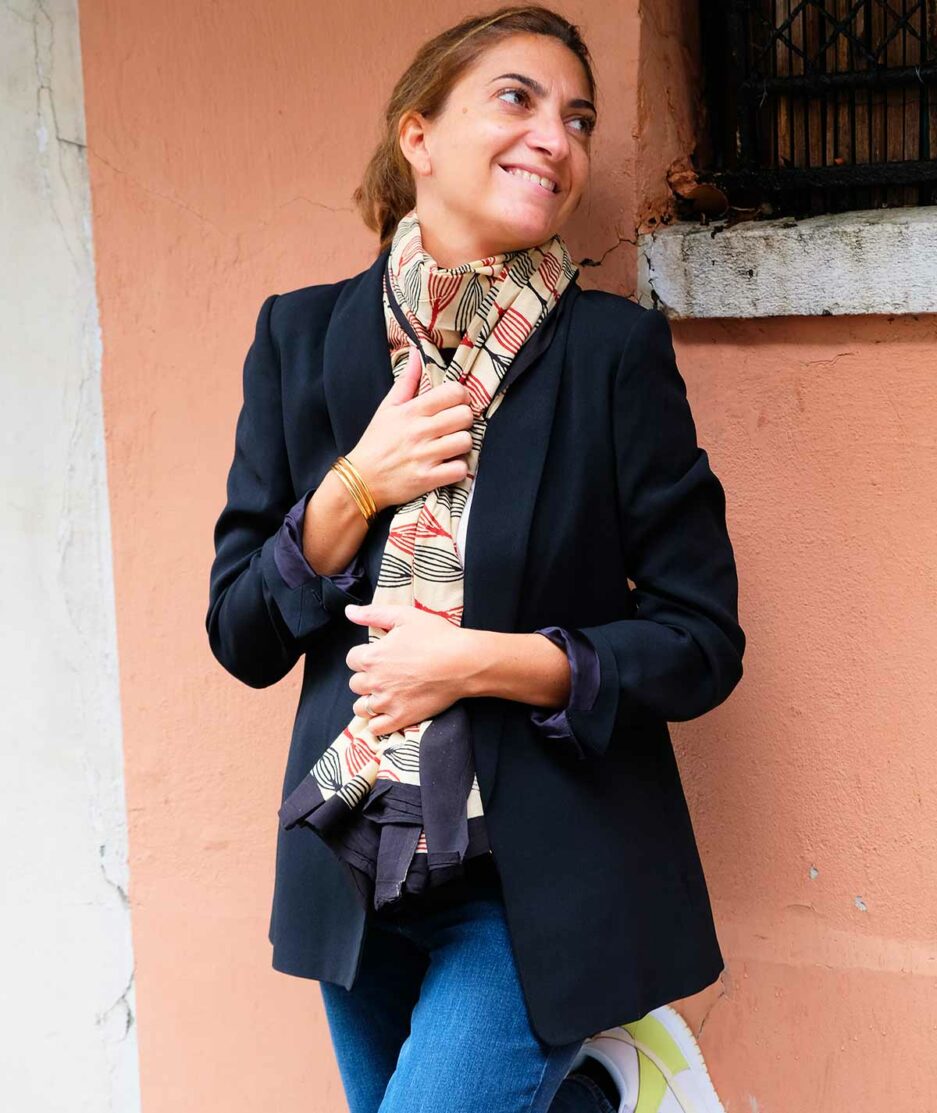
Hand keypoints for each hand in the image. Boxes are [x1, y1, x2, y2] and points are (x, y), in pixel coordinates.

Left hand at [343, 602, 472, 734]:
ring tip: (384, 694)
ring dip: (368, 701)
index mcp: (372, 656)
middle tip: (385, 674)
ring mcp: (387, 702)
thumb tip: (349, 612)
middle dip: (366, 678)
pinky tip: (388, 712)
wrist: (463, 662)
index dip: (364, 656)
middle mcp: (375, 681)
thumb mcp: (404, 616)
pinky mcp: (401, 718)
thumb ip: (372, 614)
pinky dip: (377, 722)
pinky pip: (376, 728)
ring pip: (361, 708)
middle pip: (355, 684)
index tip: (378, 656)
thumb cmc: (436, 636)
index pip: (351, 659)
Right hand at [345, 345, 474, 511]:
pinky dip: (458, 468)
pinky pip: (459, 470)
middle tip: (455, 426)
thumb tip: (417, 353)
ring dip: (463, 445)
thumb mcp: (387, 407)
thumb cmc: (376, 441)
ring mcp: (424, 456)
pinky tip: (448, 465)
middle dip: (465, 420)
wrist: (360, 479)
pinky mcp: (427, 479)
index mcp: (411, 411)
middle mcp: (419, 431)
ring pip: (465, 442)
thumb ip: (407, 380)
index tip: (457, 403)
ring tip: (452, 446)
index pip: (452, 392)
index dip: (462, 396)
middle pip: (465, 416)